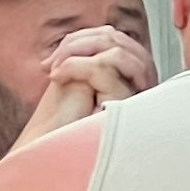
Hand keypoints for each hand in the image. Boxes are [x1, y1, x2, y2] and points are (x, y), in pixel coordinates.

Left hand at [23, 24, 155, 139]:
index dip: (80, 39)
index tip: (52, 59)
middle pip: (116, 37)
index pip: (113, 37)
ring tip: (55, 71)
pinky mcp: (126, 104)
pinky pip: (105, 67)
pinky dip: (77, 65)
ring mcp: (136, 94)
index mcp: (127, 75)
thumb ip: (84, 61)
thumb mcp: (72, 84)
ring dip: (78, 52)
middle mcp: (139, 83)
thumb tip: (78, 38)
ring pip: (116, 49)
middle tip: (51, 63)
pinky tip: (58, 77)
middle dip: (78, 42)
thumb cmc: (59, 125)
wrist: (50, 154)